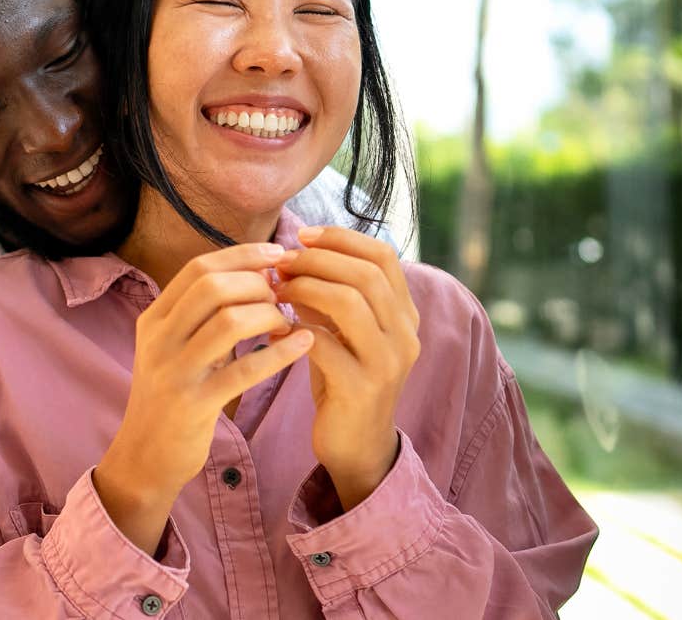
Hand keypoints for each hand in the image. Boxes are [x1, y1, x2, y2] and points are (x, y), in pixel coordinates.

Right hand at [95, 243, 314, 555]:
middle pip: (212, 286)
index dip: (242, 256)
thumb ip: (205, 314)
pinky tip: (303, 345)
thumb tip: (256, 274)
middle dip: (256, 284)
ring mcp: (173, 371)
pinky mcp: (193, 404)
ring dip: (268, 315)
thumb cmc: (173, 395)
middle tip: (282, 295)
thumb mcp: (176, 347)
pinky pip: (244, 370)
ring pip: (228, 321)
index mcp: (154, 318)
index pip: (199, 268)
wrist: (144, 457)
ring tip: (287, 322)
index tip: (277, 254)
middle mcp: (158, 338)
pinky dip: (279, 354)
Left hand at [274, 226, 420, 509]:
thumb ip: (329, 295)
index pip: (383, 256)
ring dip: (305, 288)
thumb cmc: (343, 380)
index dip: (342, 238)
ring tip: (276, 289)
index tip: (303, 236)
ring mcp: (387, 362)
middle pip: (366, 273)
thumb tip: (292, 255)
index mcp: (405, 314)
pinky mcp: (362, 388)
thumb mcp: (342, 332)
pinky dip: (296, 328)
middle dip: (317, 260)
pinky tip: (276, 327)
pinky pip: (325, 343)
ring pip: (350, 302)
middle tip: (281, 262)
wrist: (356, 446)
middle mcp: (405, 334)